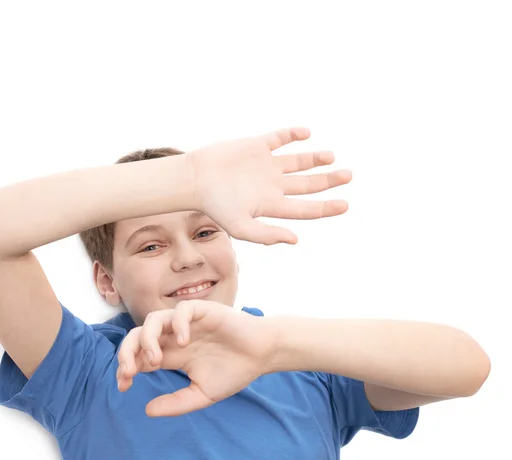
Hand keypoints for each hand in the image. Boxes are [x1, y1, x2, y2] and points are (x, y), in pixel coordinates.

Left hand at [116, 300, 275, 416]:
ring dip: (147, 339)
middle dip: (126, 351)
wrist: (263, 355)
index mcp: (172, 355)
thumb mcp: (202, 394)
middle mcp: (174, 337)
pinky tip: (183, 342)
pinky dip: (177, 324)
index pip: (138, 355)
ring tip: (155, 359)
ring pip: (153, 319)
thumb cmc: (234, 371)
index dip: (126, 367)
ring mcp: (187, 322)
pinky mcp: (203, 311)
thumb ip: (176, 403)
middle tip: (128, 371)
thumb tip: (147, 410)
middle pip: (138, 335)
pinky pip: (181, 310)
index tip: (124, 385)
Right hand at [187, 127, 351, 244]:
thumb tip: (296, 240)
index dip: (326, 208)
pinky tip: (306, 133)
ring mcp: (265, 165)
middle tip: (349, 175)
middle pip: (307, 184)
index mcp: (271, 205)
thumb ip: (266, 235)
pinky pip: (279, 138)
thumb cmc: (214, 205)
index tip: (345, 205)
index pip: (305, 208)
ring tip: (331, 156)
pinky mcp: (256, 146)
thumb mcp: (240, 227)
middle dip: (329, 180)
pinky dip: (293, 134)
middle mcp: (272, 185)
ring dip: (316, 158)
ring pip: (298, 161)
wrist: (195, 179)